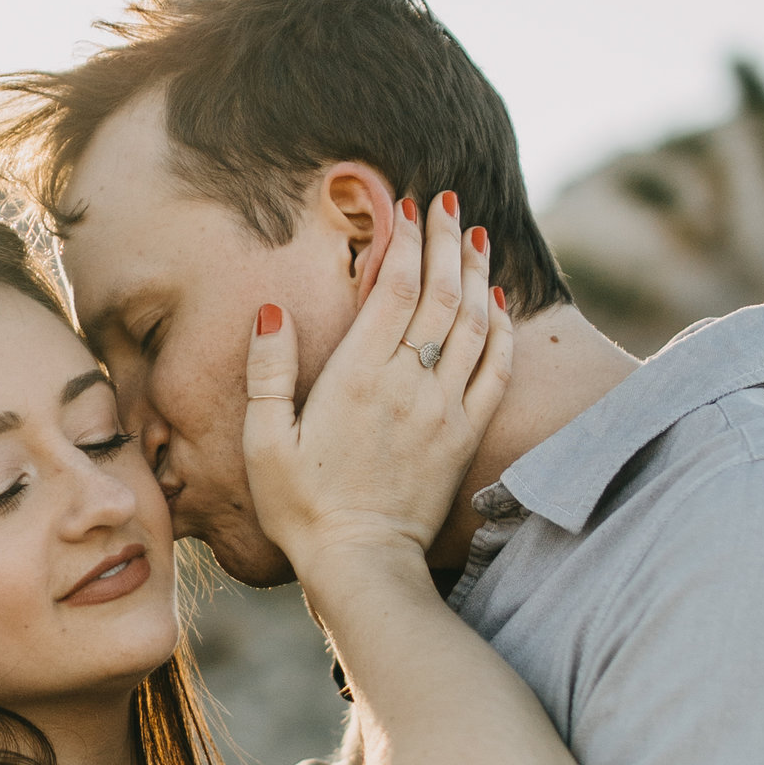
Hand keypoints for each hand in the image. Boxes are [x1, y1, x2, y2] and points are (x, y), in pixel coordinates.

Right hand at [241, 192, 507, 594]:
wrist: (361, 564)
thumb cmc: (301, 507)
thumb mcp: (263, 442)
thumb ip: (268, 372)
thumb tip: (273, 311)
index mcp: (356, 378)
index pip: (395, 289)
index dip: (406, 240)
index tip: (409, 205)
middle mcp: (408, 385)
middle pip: (439, 293)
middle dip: (445, 240)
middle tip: (448, 201)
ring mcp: (444, 409)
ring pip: (472, 323)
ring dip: (476, 273)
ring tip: (475, 236)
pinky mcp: (466, 436)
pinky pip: (495, 370)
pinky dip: (500, 329)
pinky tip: (496, 302)